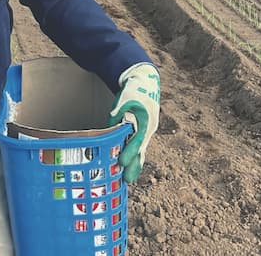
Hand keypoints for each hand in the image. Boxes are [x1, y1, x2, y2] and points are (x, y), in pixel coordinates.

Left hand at [107, 62, 159, 183]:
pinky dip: (135, 156)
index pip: (136, 141)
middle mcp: (148, 128)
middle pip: (141, 150)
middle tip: (127, 180)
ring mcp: (146, 130)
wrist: (146, 81)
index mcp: (145, 121)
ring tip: (129, 179)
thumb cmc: (134, 89)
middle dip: (134, 165)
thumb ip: (119, 111)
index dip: (129, 152)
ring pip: (141, 150)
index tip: (122, 163)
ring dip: (135, 164)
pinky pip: (139, 145)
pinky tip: (130, 166)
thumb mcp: (126, 97)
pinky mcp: (142, 130)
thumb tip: (112, 125)